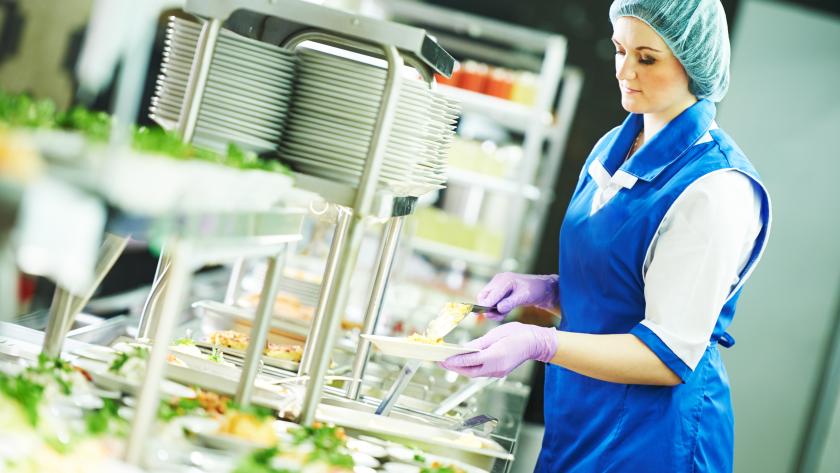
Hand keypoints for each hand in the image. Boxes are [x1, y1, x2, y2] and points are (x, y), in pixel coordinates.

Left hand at [439, 322, 557, 377]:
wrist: (535, 342)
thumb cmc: (517, 334)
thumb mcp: (495, 334)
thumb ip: (478, 343)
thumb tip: (464, 348)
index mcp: (495, 357)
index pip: (470, 360)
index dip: (455, 360)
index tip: (443, 359)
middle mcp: (496, 368)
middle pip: (469, 372)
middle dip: (454, 368)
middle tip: (440, 362)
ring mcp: (499, 372)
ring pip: (475, 374)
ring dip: (461, 369)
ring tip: (448, 363)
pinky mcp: (500, 372)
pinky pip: (481, 372)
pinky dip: (471, 368)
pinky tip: (463, 363)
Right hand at [477, 272, 558, 320]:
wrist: (541, 289)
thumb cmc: (534, 290)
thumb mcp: (524, 297)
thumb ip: (510, 303)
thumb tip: (498, 308)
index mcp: (504, 280)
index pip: (489, 296)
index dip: (488, 307)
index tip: (493, 315)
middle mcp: (498, 281)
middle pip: (483, 297)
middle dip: (488, 308)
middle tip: (498, 316)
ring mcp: (498, 286)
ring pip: (486, 300)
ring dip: (492, 310)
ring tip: (502, 316)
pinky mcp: (500, 292)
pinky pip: (492, 302)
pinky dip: (496, 309)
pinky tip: (503, 313)